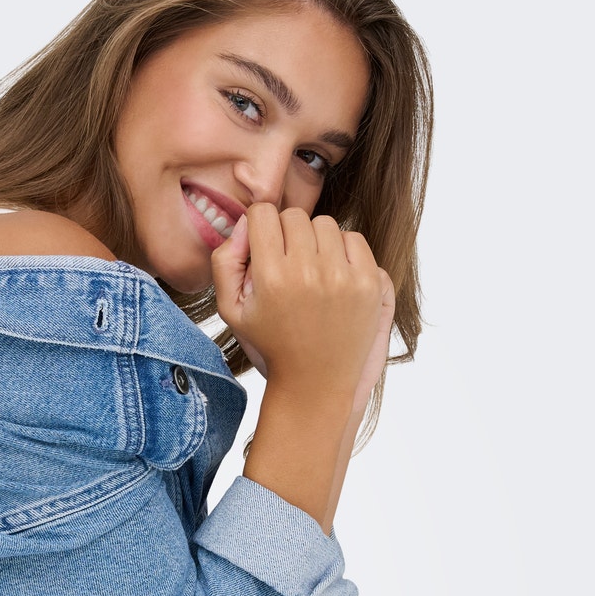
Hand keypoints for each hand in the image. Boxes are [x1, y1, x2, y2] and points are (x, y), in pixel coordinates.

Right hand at [212, 205, 386, 414]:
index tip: (264, 247)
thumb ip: (225, 261)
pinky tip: (333, 277)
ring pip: (325, 223)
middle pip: (294, 216)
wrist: (315, 382)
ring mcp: (343, 276)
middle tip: (287, 265)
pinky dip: (343, 252)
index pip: (263, 214)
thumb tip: (245, 223)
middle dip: (287, 234)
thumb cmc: (271, 343)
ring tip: (311, 272)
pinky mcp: (369, 283)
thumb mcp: (231, 310)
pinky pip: (354, 239)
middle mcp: (308, 272)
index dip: (260, 227)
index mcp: (272, 277)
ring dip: (316, 241)